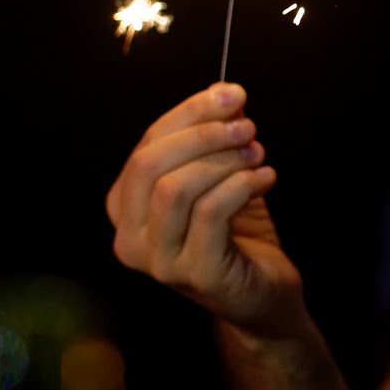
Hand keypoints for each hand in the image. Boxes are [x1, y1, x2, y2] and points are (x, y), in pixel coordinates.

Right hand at [106, 84, 302, 335]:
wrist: (262, 296)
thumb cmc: (234, 234)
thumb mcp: (212, 179)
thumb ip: (209, 141)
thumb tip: (225, 93)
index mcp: (123, 209)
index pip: (144, 147)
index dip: (187, 115)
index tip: (231, 95)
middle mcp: (129, 238)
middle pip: (149, 165)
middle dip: (201, 135)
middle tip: (245, 126)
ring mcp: (158, 262)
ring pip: (176, 188)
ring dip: (223, 160)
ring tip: (257, 153)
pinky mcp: (196, 275)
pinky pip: (210, 213)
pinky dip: (241, 185)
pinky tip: (266, 177)